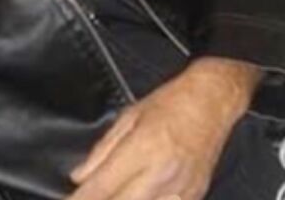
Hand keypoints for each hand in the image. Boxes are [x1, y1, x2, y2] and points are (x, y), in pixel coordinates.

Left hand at [65, 57, 261, 199]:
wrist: (211, 102)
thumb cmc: (169, 103)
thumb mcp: (128, 117)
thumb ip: (103, 150)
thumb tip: (79, 176)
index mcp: (142, 149)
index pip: (103, 185)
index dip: (81, 199)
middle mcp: (161, 174)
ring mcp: (180, 191)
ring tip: (109, 199)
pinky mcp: (194, 198)